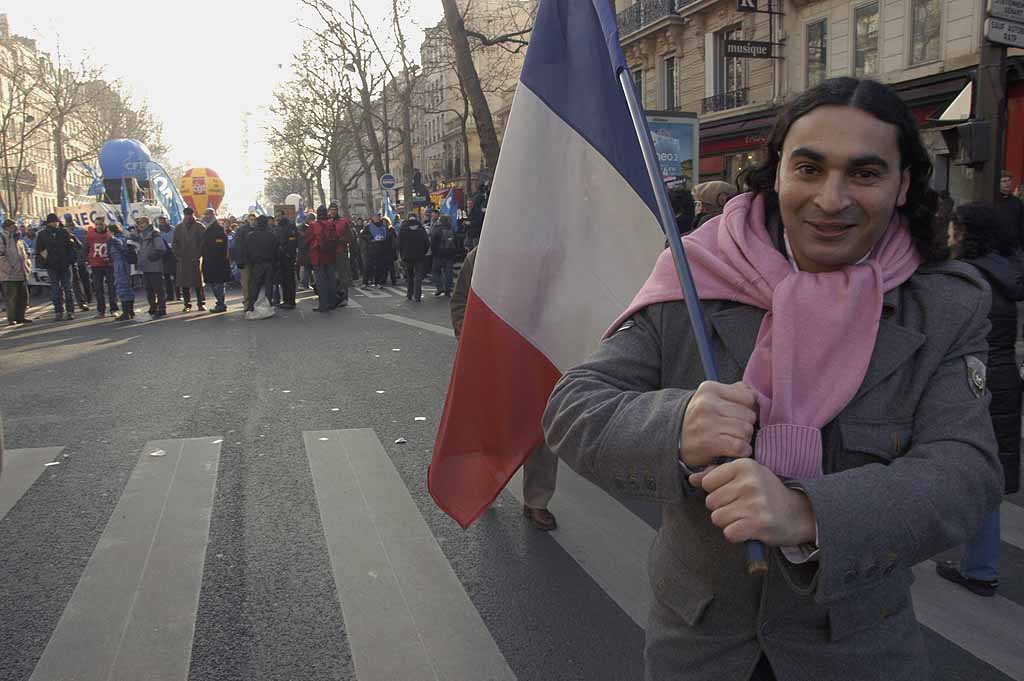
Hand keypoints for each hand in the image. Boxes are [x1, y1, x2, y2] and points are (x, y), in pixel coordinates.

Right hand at [680, 381, 756, 467]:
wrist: (676, 438)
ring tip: (733, 439)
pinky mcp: (708, 442)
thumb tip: (756, 395)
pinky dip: (743, 450)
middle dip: (746, 425)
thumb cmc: (701, 417)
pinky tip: (736, 449)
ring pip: (746, 431)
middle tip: (735, 430)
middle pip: (749, 415)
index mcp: (709, 389)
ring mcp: (706, 423)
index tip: (738, 415)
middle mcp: (706, 404)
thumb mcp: (712, 397)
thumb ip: (735, 391)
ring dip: (744, 439)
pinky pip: (740, 446)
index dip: (748, 408)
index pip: (748, 398)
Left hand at [689, 460, 816, 546]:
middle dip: (722, 508)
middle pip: (710, 502)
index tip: (733, 493)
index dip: (716, 491)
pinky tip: (749, 528)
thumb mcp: (744, 476)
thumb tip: (691, 478)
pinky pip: (729, 533)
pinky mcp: (757, 524)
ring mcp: (754, 503)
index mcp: (744, 465)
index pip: (707, 482)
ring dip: (728, 522)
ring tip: (745, 517)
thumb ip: (717, 475)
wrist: (798, 514)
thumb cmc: (766, 493)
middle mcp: (749, 482)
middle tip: (741, 507)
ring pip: (717, 518)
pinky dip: (736, 534)